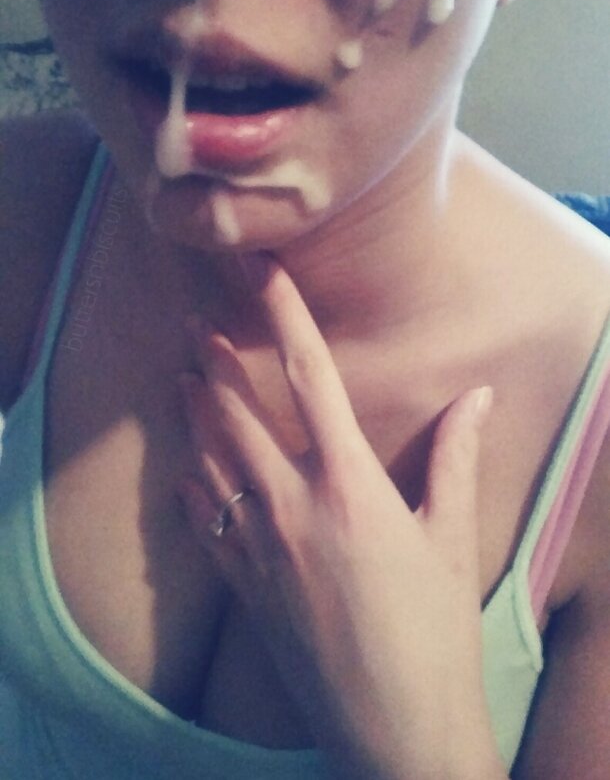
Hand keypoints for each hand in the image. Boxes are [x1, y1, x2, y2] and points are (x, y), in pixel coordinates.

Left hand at [179, 253, 502, 779]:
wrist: (394, 726)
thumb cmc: (434, 629)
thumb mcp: (452, 536)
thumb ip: (455, 457)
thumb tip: (478, 395)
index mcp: (350, 483)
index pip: (312, 378)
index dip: (286, 317)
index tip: (263, 275)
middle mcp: (293, 505)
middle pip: (241, 414)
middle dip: (216, 361)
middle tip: (195, 321)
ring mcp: (261, 548)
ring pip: (212, 462)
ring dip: (195, 416)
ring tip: (180, 379)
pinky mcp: (246, 589)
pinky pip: (206, 527)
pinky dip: (193, 492)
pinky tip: (184, 474)